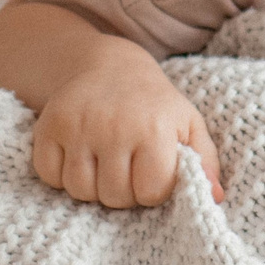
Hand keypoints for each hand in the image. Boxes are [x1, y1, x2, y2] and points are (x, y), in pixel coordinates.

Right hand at [30, 38, 222, 208]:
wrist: (110, 66)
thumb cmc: (155, 104)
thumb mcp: (187, 124)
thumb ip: (204, 162)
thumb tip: (215, 198)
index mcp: (154, 129)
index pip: (150, 193)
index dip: (152, 189)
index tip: (151, 172)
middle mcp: (114, 127)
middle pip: (114, 197)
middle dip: (123, 191)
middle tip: (126, 167)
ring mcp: (78, 127)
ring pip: (80, 191)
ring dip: (92, 186)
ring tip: (104, 163)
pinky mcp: (49, 127)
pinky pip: (49, 176)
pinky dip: (61, 175)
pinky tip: (79, 156)